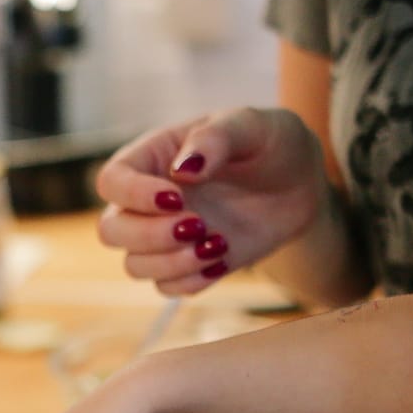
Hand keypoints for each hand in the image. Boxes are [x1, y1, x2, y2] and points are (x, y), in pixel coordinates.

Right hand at [94, 108, 331, 294]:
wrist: (300, 183)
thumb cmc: (270, 142)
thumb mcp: (251, 125)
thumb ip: (216, 139)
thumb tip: (183, 169)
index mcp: (153, 157)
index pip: (112, 180)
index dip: (133, 195)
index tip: (177, 198)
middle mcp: (148, 200)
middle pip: (112, 230)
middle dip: (150, 235)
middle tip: (199, 225)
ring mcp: (165, 236)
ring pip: (134, 266)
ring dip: (172, 263)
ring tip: (218, 245)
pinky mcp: (187, 264)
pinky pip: (167, 287)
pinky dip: (191, 282)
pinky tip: (223, 261)